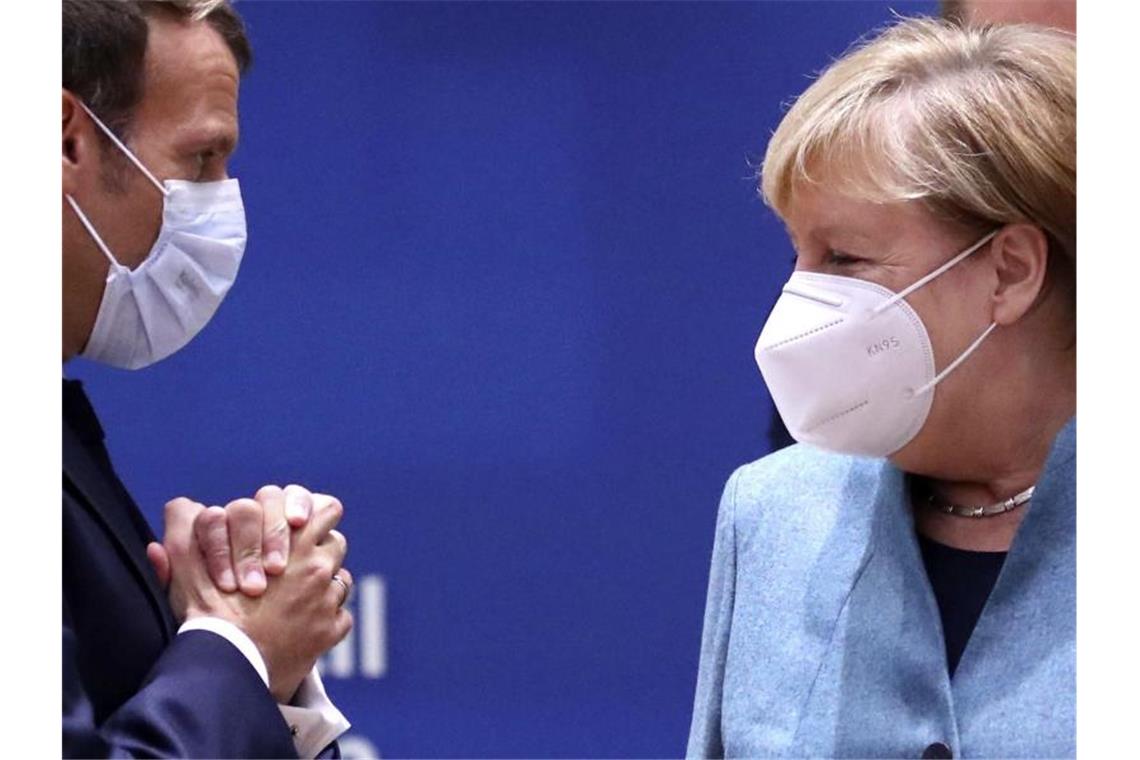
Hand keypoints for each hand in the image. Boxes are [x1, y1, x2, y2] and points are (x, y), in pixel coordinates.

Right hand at [155, 494, 352, 701]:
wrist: (225, 668)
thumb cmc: (206, 614)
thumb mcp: (188, 563)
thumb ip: (184, 526)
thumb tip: (184, 507)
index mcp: (295, 541)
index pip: (326, 508)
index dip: (312, 514)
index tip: (296, 526)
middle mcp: (318, 567)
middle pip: (336, 540)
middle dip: (319, 548)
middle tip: (294, 561)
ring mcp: (326, 601)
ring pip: (340, 577)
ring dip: (322, 582)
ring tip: (293, 595)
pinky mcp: (329, 632)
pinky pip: (340, 615)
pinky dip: (324, 618)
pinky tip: (299, 626)